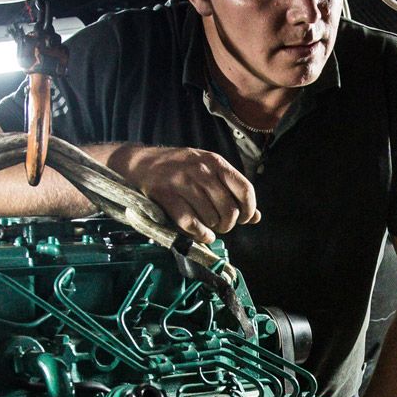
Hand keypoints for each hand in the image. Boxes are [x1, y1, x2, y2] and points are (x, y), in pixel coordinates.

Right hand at [110, 144, 259, 243]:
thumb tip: (256, 217)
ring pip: (210, 217)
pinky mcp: (166, 195)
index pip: (245, 189)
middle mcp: (201, 170)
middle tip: (221, 225)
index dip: (249, 209)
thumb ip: (231, 190)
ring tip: (208, 227)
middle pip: (229, 208)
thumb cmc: (179, 168)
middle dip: (228, 224)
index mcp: (215, 162)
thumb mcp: (208, 170)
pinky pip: (190, 222)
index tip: (244, 218)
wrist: (140, 162)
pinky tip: (200, 234)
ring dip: (212, 229)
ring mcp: (182, 182)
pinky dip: (199, 234)